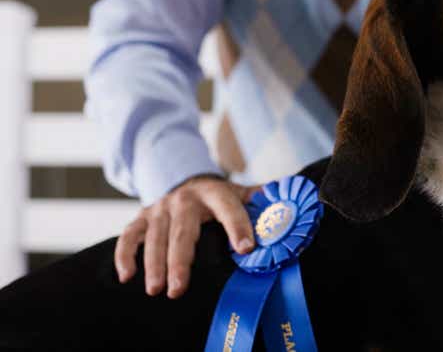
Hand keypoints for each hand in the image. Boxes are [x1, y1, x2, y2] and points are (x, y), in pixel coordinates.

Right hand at [115, 176, 258, 298]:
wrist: (187, 177)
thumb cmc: (220, 197)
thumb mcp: (242, 193)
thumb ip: (264, 201)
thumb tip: (292, 209)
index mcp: (215, 193)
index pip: (229, 209)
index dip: (239, 227)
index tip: (247, 249)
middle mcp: (185, 199)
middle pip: (182, 230)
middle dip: (180, 260)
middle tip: (179, 288)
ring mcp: (161, 207)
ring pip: (154, 237)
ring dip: (153, 264)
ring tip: (156, 290)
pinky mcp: (142, 216)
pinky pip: (129, 235)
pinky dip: (125, 255)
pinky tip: (126, 276)